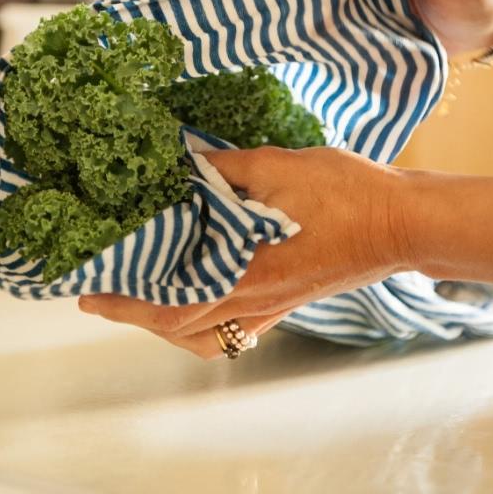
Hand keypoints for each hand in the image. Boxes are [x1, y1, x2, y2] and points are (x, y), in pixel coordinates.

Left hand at [77, 147, 407, 358]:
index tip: (89, 295)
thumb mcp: (274, 166)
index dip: (125, 304)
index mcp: (243, 274)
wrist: (403, 220)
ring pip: (206, 333)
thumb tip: (177, 160)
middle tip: (99, 296)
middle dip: (133, 314)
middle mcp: (253, 301)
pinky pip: (233, 326)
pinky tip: (191, 296)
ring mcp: (271, 307)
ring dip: (166, 321)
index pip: (170, 304)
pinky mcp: (286, 301)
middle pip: (179, 326)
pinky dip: (201, 320)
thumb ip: (219, 169)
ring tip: (138, 300)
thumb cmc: (344, 193)